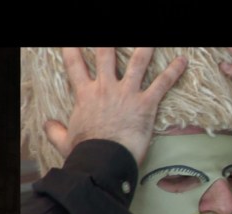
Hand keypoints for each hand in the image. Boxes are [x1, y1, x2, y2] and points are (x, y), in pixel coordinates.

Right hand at [44, 48, 186, 164]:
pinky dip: (174, 72)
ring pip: (138, 63)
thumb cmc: (85, 152)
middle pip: (106, 55)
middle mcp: (106, 88)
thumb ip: (56, 130)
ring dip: (145, 49)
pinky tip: (183, 61)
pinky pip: (162, 84)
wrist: (104, 160)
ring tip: (151, 41)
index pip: (75, 65)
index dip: (72, 49)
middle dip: (108, 42)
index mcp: (85, 95)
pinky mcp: (146, 104)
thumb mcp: (65, 140)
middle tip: (110, 36)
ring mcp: (127, 93)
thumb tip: (48, 125)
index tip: (72, 41)